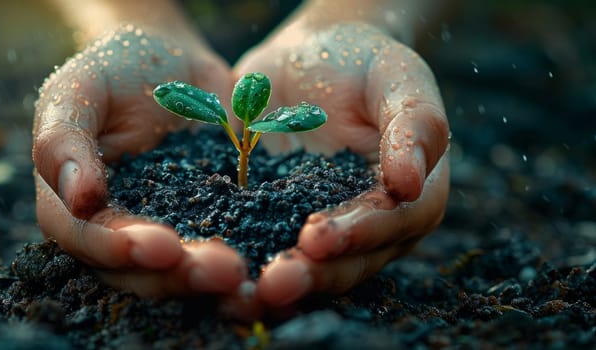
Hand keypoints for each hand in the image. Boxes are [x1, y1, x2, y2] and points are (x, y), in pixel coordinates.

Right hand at [32, 22, 249, 298]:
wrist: (171, 59)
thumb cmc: (113, 69)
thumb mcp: (78, 89)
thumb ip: (64, 139)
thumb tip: (77, 199)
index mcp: (71, 205)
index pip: (86, 238)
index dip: (119, 248)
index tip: (161, 247)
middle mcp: (115, 229)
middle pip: (136, 271)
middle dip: (177, 276)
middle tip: (222, 270)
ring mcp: (164, 228)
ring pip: (179, 270)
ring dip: (209, 279)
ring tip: (242, 275)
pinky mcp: (208, 220)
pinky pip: (222, 245)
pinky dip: (243, 258)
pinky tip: (269, 266)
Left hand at [235, 18, 449, 307]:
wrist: (313, 55)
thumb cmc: (365, 61)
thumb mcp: (398, 77)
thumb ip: (415, 124)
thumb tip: (412, 183)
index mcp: (414, 195)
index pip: (393, 224)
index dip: (358, 234)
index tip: (318, 238)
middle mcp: (373, 224)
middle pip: (350, 262)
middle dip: (313, 274)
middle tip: (275, 283)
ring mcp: (326, 226)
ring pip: (311, 267)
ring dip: (278, 284)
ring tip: (243, 295)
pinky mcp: (281, 220)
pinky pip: (267, 245)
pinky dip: (247, 260)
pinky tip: (215, 268)